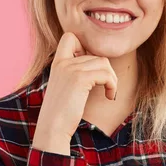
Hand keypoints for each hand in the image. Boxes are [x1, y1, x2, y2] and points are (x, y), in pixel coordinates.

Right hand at [32, 32, 117, 154]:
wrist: (52, 128)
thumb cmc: (61, 113)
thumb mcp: (65, 87)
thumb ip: (75, 72)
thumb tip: (99, 63)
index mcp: (57, 63)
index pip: (70, 37)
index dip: (85, 47)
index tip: (90, 68)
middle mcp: (63, 62)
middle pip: (95, 54)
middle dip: (106, 71)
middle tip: (108, 87)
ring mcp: (70, 69)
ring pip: (103, 62)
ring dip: (112, 78)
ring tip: (110, 92)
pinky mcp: (80, 79)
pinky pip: (106, 74)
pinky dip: (113, 85)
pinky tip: (110, 97)